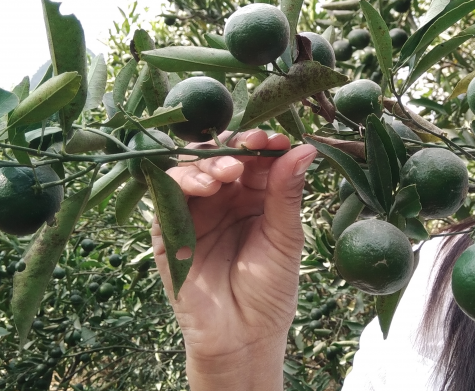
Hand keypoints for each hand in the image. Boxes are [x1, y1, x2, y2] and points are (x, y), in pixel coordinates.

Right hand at [150, 129, 316, 389]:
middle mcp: (223, 198)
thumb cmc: (270, 289)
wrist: (242, 335)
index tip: (276, 138)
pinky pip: (168, 195)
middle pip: (221, 156)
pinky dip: (184, 182)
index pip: (254, 158)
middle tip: (251, 146)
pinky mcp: (169, 229)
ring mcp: (195, 211)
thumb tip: (306, 148)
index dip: (263, 143)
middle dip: (235, 147)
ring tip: (228, 172)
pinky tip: (206, 186)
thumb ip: (287, 193)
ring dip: (209, 162)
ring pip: (193, 169)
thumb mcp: (285, 238)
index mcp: (254, 197)